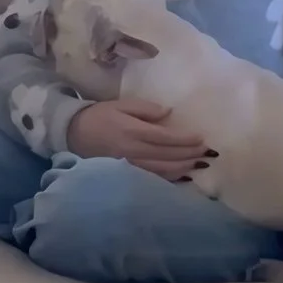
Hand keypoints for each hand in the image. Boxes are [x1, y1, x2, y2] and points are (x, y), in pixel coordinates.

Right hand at [67, 98, 206, 179]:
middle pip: (169, 156)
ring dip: (184, 167)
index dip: (185, 140)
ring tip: (200, 163)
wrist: (74, 135)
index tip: (202, 138)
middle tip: (208, 152)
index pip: (166, 138)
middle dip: (190, 154)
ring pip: (164, 170)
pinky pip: (154, 177)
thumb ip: (145, 109)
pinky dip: (171, 177)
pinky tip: (184, 175)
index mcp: (134, 132)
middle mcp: (135, 151)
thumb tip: (168, 113)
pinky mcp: (129, 173)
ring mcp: (132, 165)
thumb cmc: (100, 116)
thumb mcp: (121, 105)